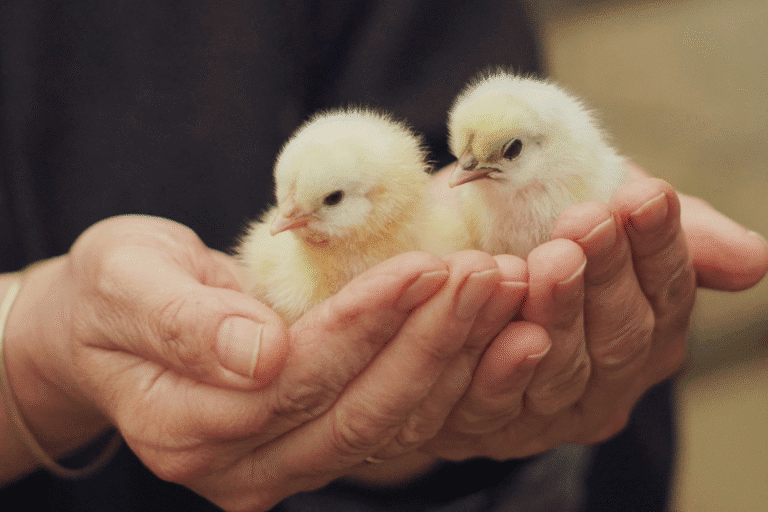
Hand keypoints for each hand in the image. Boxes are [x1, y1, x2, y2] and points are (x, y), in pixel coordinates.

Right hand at [4, 213, 521, 509]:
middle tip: (490, 277)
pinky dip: (445, 371)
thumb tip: (259, 357)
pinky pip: (392, 418)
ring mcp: (281, 465)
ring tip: (503, 292)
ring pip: (386, 422)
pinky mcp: (313, 445)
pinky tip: (488, 327)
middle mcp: (239, 465)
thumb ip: (184, 321)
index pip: (295, 379)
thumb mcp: (128, 280)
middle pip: (355, 410)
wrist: (110, 326)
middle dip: (431, 340)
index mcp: (184, 426)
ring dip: (453, 356)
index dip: (364, 324)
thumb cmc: (113, 293)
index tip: (427, 266)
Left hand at [420, 164, 767, 459]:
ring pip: (569, 370)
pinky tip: (504, 329)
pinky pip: (504, 410)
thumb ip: (677, 234)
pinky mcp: (501, 428)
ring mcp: (561, 409)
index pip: (667, 288)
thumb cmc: (540, 229)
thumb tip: (755, 261)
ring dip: (561, 316)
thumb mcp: (606, 214)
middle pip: (623, 332)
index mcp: (651, 324)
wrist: (459, 264)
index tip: (642, 194)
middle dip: (608, 274)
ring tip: (548, 261)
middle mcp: (616, 376)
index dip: (659, 244)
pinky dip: (504, 370)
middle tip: (588, 222)